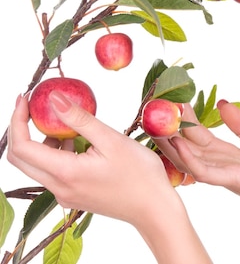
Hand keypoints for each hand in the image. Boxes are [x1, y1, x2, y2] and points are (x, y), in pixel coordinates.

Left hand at [8, 91, 176, 224]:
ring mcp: (65, 195)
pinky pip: (53, 173)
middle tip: (35, 107)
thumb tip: (53, 98)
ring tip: (67, 124)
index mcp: (65, 173)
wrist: (154, 208)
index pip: (22, 147)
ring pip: (37, 166)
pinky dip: (57, 154)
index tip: (25, 98)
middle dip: (22, 129)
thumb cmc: (140, 173)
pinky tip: (79, 143)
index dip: (17, 120)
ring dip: (42, 142)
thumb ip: (80, 119)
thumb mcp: (112, 140)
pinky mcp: (74, 196)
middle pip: (21, 158)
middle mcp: (59, 188)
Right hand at [156, 100, 239, 223]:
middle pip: (186, 145)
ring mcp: (223, 173)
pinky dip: (188, 157)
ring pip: (187, 158)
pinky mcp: (231, 179)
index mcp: (226, 156)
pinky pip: (203, 170)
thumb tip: (222, 103)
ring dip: (170, 141)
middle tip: (155, 105)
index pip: (198, 135)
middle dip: (170, 127)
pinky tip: (177, 142)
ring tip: (155, 120)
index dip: (184, 117)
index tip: (173, 97)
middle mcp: (219, 165)